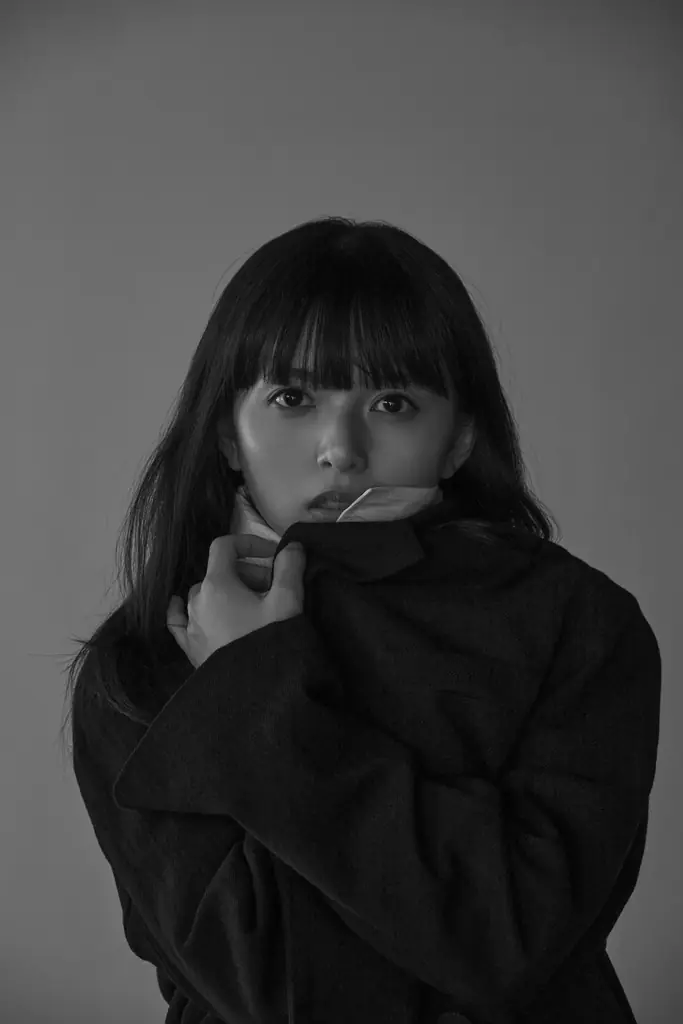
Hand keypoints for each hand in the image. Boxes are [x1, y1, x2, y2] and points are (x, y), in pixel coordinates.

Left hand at [167, 534, 305, 668]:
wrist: (253, 694)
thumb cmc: (269, 642)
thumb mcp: (287, 602)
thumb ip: (290, 568)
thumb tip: (292, 546)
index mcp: (217, 584)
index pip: (225, 546)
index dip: (250, 544)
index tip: (274, 556)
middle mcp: (197, 601)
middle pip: (220, 572)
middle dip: (249, 573)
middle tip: (274, 588)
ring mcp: (190, 625)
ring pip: (205, 595)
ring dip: (228, 593)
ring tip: (252, 608)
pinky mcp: (190, 648)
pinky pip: (179, 620)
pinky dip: (184, 610)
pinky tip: (182, 607)